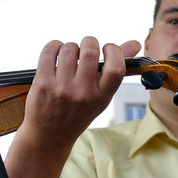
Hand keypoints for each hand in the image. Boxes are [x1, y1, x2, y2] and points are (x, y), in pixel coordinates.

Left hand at [21, 37, 141, 148]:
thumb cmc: (78, 113)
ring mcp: (61, 89)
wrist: (49, 135)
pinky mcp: (42, 84)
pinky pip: (49, 52)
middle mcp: (82, 93)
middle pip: (90, 51)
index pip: (116, 67)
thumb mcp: (101, 98)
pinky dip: (54, 46)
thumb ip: (116, 70)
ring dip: (71, 46)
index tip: (107, 49)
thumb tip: (135, 43)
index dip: (113, 50)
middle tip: (87, 48)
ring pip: (69, 49)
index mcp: (101, 97)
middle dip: (89, 42)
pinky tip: (56, 52)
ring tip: (70, 54)